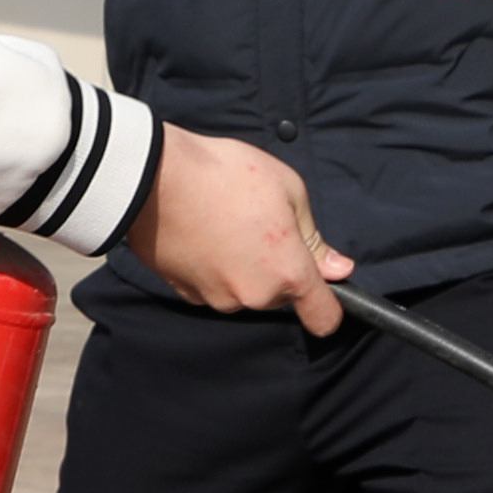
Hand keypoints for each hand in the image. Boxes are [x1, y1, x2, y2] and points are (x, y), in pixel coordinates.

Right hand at [123, 125, 348, 333]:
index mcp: (287, 272)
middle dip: (277, 271)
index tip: (323, 288)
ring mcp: (215, 298)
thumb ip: (314, 237)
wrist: (154, 175)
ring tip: (226, 224)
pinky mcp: (184, 293)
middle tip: (260, 227)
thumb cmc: (226, 174)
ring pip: (243, 292)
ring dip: (242, 268)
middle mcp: (253, 296)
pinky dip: (212, 268)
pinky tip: (203, 233)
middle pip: (279, 298)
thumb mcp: (288, 189)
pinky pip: (212, 286)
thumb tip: (338, 269)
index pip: (324, 318)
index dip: (330, 306)